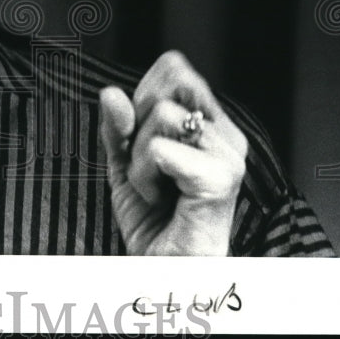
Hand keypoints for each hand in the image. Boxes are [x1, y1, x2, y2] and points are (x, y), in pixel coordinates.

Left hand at [99, 51, 247, 255]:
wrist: (164, 271)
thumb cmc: (153, 220)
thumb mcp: (124, 161)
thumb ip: (118, 124)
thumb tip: (111, 92)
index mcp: (210, 121)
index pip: (174, 68)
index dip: (143, 94)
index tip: (141, 136)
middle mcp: (226, 132)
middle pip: (170, 81)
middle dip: (140, 121)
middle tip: (149, 164)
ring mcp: (228, 153)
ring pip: (161, 115)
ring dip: (140, 158)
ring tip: (156, 187)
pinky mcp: (220, 177)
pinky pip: (160, 148)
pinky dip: (145, 174)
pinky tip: (161, 198)